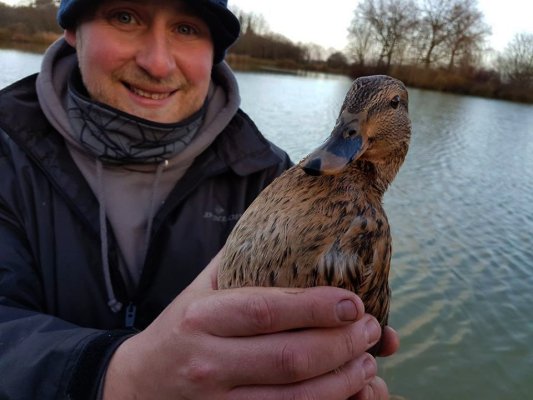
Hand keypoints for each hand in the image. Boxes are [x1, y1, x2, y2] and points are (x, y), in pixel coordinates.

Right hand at [103, 252, 398, 398]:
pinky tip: (343, 389)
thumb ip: (238, 261)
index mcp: (202, 318)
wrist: (136, 386)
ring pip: (296, 398)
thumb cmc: (178, 330)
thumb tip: (285, 226)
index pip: (266, 310)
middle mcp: (208, 362)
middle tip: (370, 329)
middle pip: (290, 357)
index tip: (353, 301)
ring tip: (367, 360)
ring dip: (342, 380)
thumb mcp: (199, 290)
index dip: (315, 307)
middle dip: (341, 344)